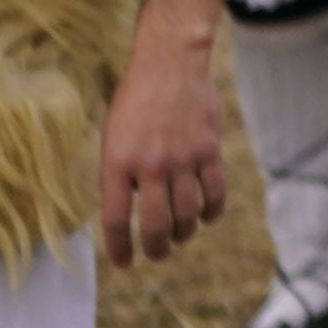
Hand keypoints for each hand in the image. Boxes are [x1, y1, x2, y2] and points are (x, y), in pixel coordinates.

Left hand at [100, 38, 226, 264]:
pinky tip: (206, 216)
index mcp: (117, 163)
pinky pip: (215, 194)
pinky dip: (211, 213)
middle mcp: (149, 166)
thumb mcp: (112, 138)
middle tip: (156, 254)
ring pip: (187, 216)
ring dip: (183, 233)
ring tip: (179, 235)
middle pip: (156, 226)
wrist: (170, 64)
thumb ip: (118, 176)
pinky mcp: (209, 151)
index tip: (123, 263)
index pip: (115, 221)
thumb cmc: (135, 102)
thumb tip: (128, 214)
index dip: (119, 250)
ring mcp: (182, 159)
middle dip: (155, 249)